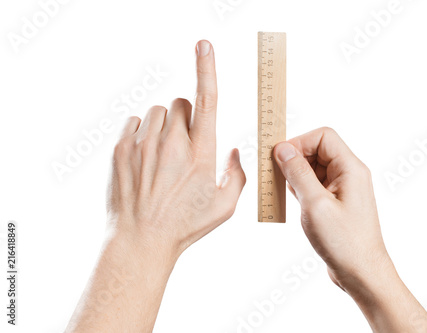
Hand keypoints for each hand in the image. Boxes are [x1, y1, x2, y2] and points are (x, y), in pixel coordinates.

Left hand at [107, 40, 245, 256]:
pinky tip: (145, 157)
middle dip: (186, 117)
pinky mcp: (122, 148)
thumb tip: (232, 151)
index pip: (207, 100)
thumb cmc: (184, 226)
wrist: (140, 240)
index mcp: (201, 153)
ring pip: (158, 111)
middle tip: (184, 144)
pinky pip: (135, 122)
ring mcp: (144, 143)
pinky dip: (143, 133)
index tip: (204, 44)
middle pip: (181, 103)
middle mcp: (172, 142)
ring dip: (164, 125)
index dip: (206, 68)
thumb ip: (236, 175)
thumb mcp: (224, 207)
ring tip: (163, 155)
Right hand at [274, 127, 426, 332]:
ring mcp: (342, 189)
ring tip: (279, 189)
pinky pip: (314, 184)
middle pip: (317, 150)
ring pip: (313, 167)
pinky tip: (288, 199)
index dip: (299, 142)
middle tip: (274, 174)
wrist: (362, 273)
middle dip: (294, 158)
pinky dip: (299, 188)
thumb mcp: (315, 204)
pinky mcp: (335, 202)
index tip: (279, 157)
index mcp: (350, 169)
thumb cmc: (344, 242)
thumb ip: (298, 173)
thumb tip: (283, 148)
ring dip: (294, 174)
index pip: (323, 137)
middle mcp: (349, 175)